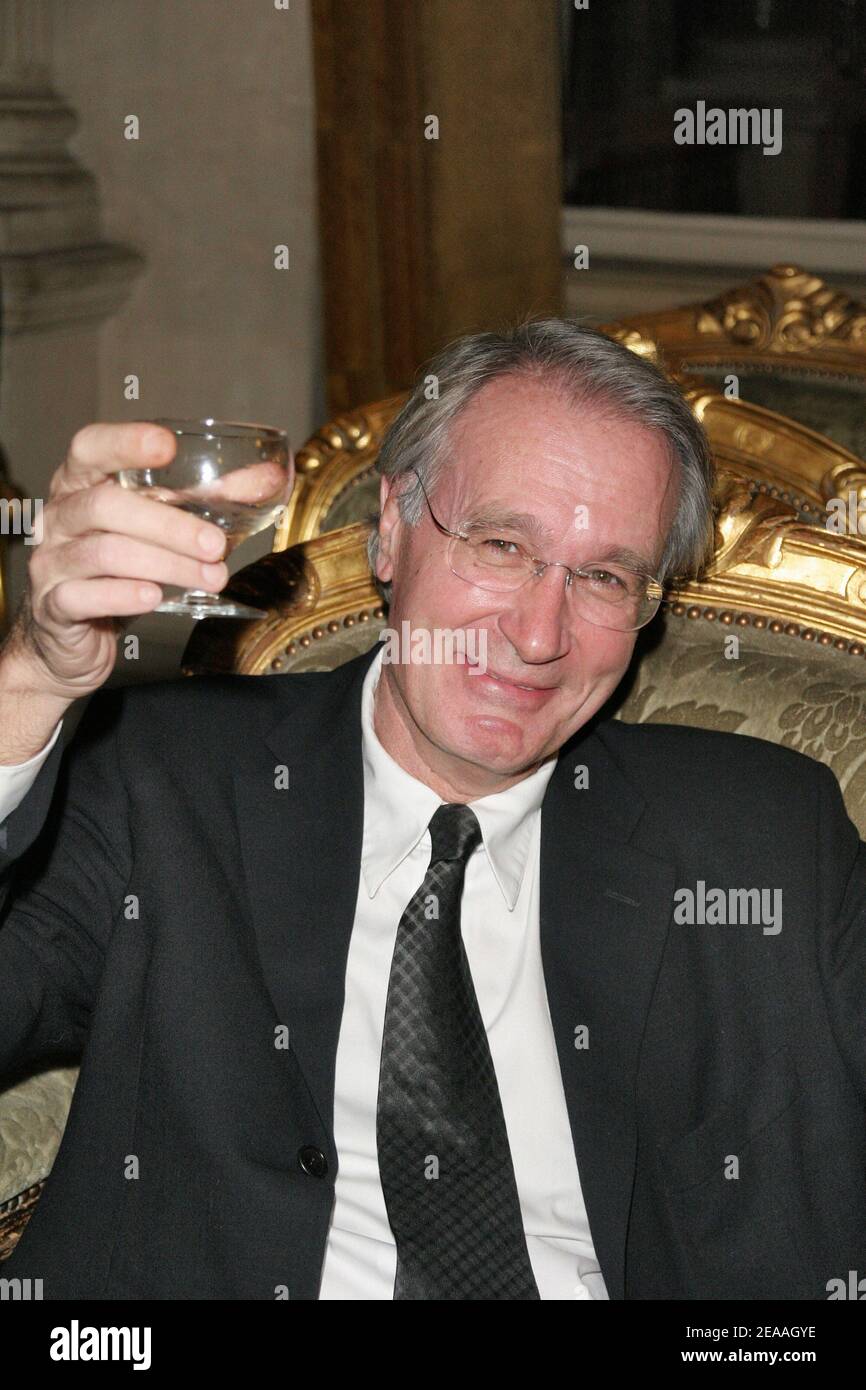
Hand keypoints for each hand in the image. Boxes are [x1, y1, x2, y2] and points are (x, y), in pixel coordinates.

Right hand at [1, 422, 229, 703]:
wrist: (72, 640)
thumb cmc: (119, 572)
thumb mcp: (161, 531)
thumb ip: (208, 501)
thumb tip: (270, 479)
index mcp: (82, 484)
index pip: (90, 447)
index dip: (124, 442)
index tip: (167, 447)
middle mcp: (60, 517)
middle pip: (106, 505)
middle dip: (169, 524)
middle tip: (216, 546)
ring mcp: (52, 560)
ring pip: (103, 553)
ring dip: (164, 564)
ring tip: (210, 577)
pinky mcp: (53, 605)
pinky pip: (83, 596)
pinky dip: (123, 595)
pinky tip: (155, 597)